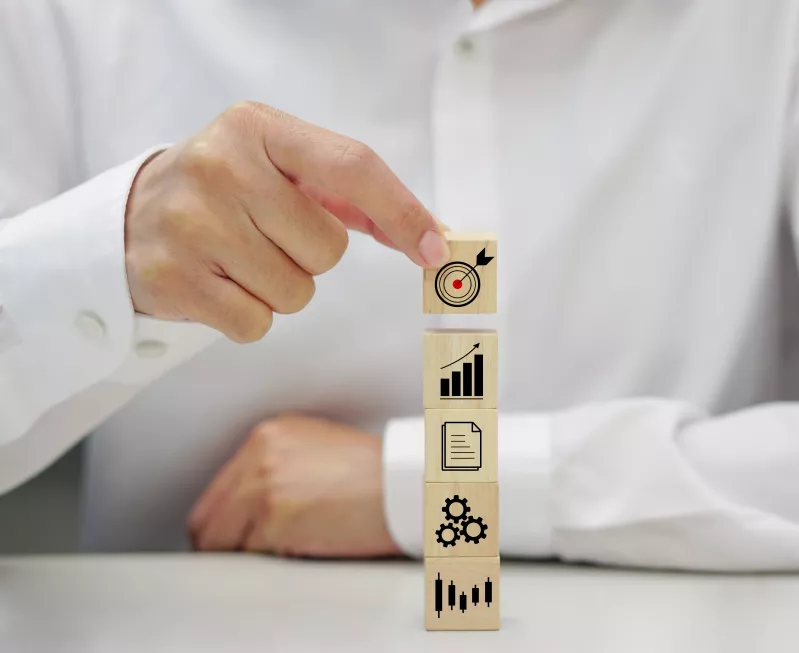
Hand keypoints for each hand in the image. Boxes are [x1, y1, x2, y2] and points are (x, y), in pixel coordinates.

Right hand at [125, 101, 449, 342]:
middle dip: (310, 256)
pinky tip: (218, 284)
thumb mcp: (280, 168)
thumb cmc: (229, 193)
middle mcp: (220, 166)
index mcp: (257, 128)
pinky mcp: (171, 277)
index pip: (352, 166)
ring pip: (295, 292)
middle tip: (267, 237)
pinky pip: (256, 323)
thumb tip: (431, 235)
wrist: (132, 219)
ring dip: (279, 288)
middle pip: (327, 249)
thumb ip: (352, 195)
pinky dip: (249, 315)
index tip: (434, 250)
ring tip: (239, 259)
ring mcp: (189, 222)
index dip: (401, 211)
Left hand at [187, 414, 400, 557]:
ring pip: (221, 541)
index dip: (223, 521)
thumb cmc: (375, 474)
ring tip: (284, 547)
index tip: (233, 536)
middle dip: (223, 542)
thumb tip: (246, 506)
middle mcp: (260, 454)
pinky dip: (268, 561)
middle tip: (248, 554)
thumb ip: (276, 467)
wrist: (403, 486)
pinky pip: (249, 556)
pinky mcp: (274, 517)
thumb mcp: (316, 449)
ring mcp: (264, 485)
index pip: (216, 489)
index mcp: (269, 434)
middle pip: (207, 517)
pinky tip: (298, 549)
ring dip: (246, 553)